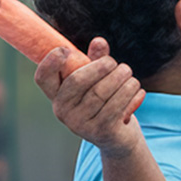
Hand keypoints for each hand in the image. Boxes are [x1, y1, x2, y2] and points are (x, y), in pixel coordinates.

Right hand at [34, 37, 141, 154]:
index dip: (49, 62)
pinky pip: (116, 105)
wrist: (117, 138)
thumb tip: (99, 42)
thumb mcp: (98, 79)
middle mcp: (63, 112)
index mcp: (57, 96)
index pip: (43, 78)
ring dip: (120, 77)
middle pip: (77, 80)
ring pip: (100, 92)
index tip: (64, 50)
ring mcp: (80, 124)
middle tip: (117, 63)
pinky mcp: (100, 131)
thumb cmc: (104, 102)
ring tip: (128, 73)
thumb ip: (96, 60)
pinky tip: (137, 88)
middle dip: (101, 66)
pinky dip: (129, 92)